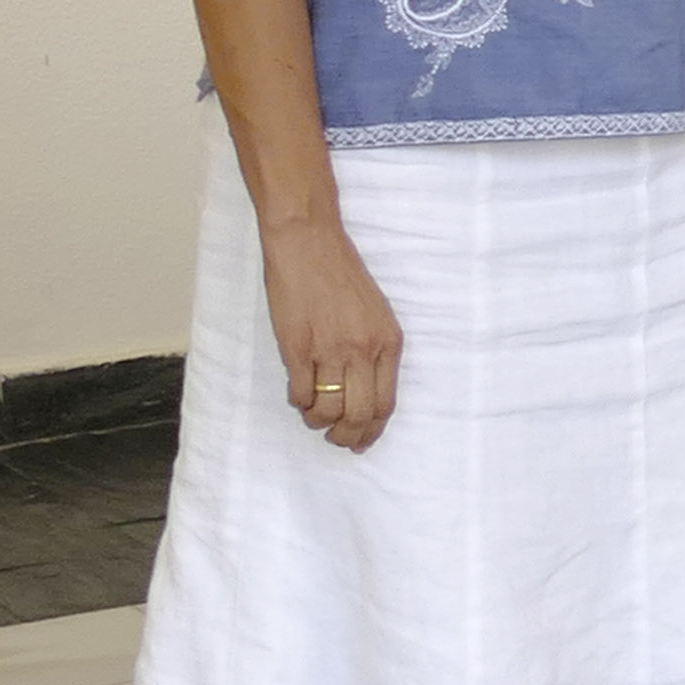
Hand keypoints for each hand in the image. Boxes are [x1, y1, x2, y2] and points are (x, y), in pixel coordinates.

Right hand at [261, 218, 403, 454]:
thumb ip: (374, 350)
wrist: (308, 244)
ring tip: (313, 414)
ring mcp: (329, 350)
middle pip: (359, 415)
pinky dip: (298, 401)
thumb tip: (365, 392)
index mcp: (388, 342)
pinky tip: (297, 393)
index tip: (361, 440)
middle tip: (336, 438)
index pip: (385, 403)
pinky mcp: (296, 347)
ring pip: (327, 410)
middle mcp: (363, 350)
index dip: (372, 430)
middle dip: (346, 436)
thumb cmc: (340, 276)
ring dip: (317, 420)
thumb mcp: (375, 313)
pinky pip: (300, 393)